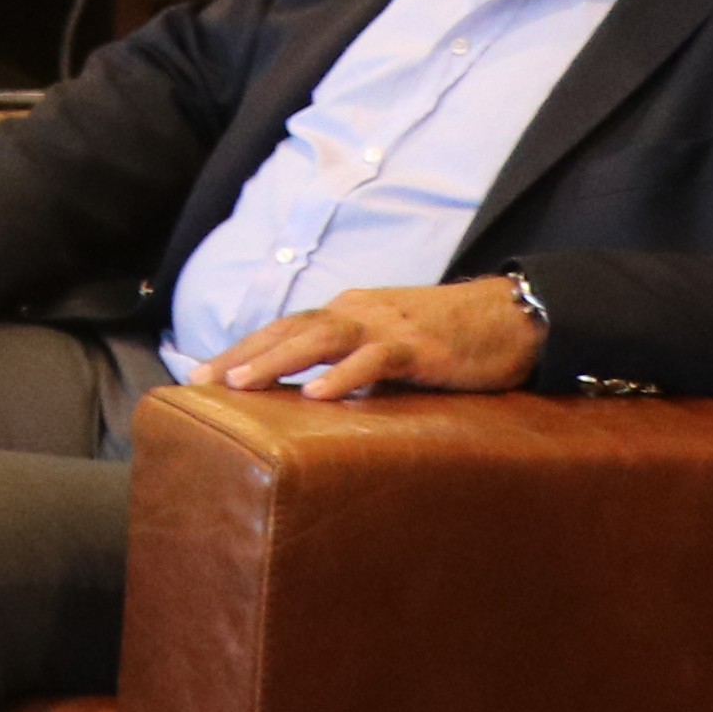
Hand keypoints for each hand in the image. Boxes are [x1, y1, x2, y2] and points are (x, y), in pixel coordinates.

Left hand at [197, 278, 549, 399]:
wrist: (513, 316)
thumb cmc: (449, 337)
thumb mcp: (391, 347)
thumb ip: (354, 365)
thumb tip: (314, 399)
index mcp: (349, 313)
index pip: (283, 329)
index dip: (241, 349)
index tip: (199, 374)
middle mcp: (358, 312)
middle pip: (289, 329)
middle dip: (242, 355)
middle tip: (200, 381)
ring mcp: (387, 327)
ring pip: (321, 338)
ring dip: (277, 360)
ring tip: (241, 385)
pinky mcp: (420, 347)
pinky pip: (375, 359)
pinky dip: (344, 375)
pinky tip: (317, 394)